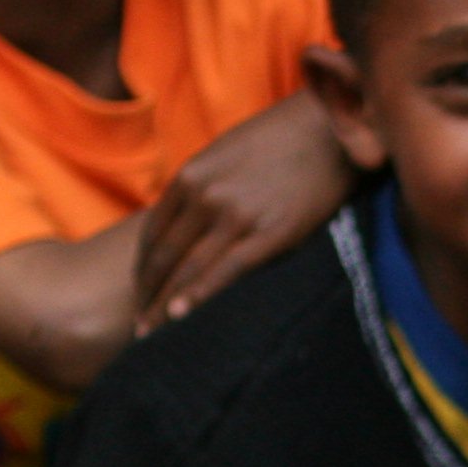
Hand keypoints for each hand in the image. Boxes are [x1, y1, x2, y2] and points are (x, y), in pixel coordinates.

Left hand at [132, 92, 355, 329]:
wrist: (328, 133)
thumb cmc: (281, 143)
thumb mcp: (226, 156)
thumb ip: (204, 187)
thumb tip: (193, 222)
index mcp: (190, 176)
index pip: (153, 232)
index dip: (143, 266)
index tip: (142, 290)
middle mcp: (204, 196)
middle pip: (164, 255)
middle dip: (147, 292)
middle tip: (139, 324)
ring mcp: (234, 216)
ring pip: (188, 268)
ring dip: (166, 304)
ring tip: (153, 332)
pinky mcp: (268, 235)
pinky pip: (225, 271)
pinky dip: (199, 295)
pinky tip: (182, 315)